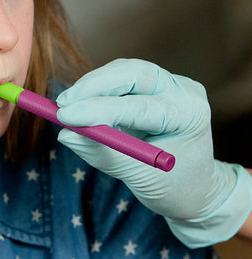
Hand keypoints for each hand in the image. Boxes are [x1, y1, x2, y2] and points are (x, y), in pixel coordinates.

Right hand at [56, 58, 251, 247]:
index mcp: (189, 116)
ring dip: (91, 85)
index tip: (65, 117)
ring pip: (123, 71)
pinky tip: (81, 104)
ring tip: (67, 106)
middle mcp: (182, 92)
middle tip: (62, 104)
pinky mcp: (153, 84)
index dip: (98, 110)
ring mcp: (169, 84)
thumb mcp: (139, 178)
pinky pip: (119, 77)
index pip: (139, 106)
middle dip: (94, 86)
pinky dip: (96, 88)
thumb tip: (66, 135)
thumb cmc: (174, 187)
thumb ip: (103, 154)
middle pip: (133, 73)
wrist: (194, 186)